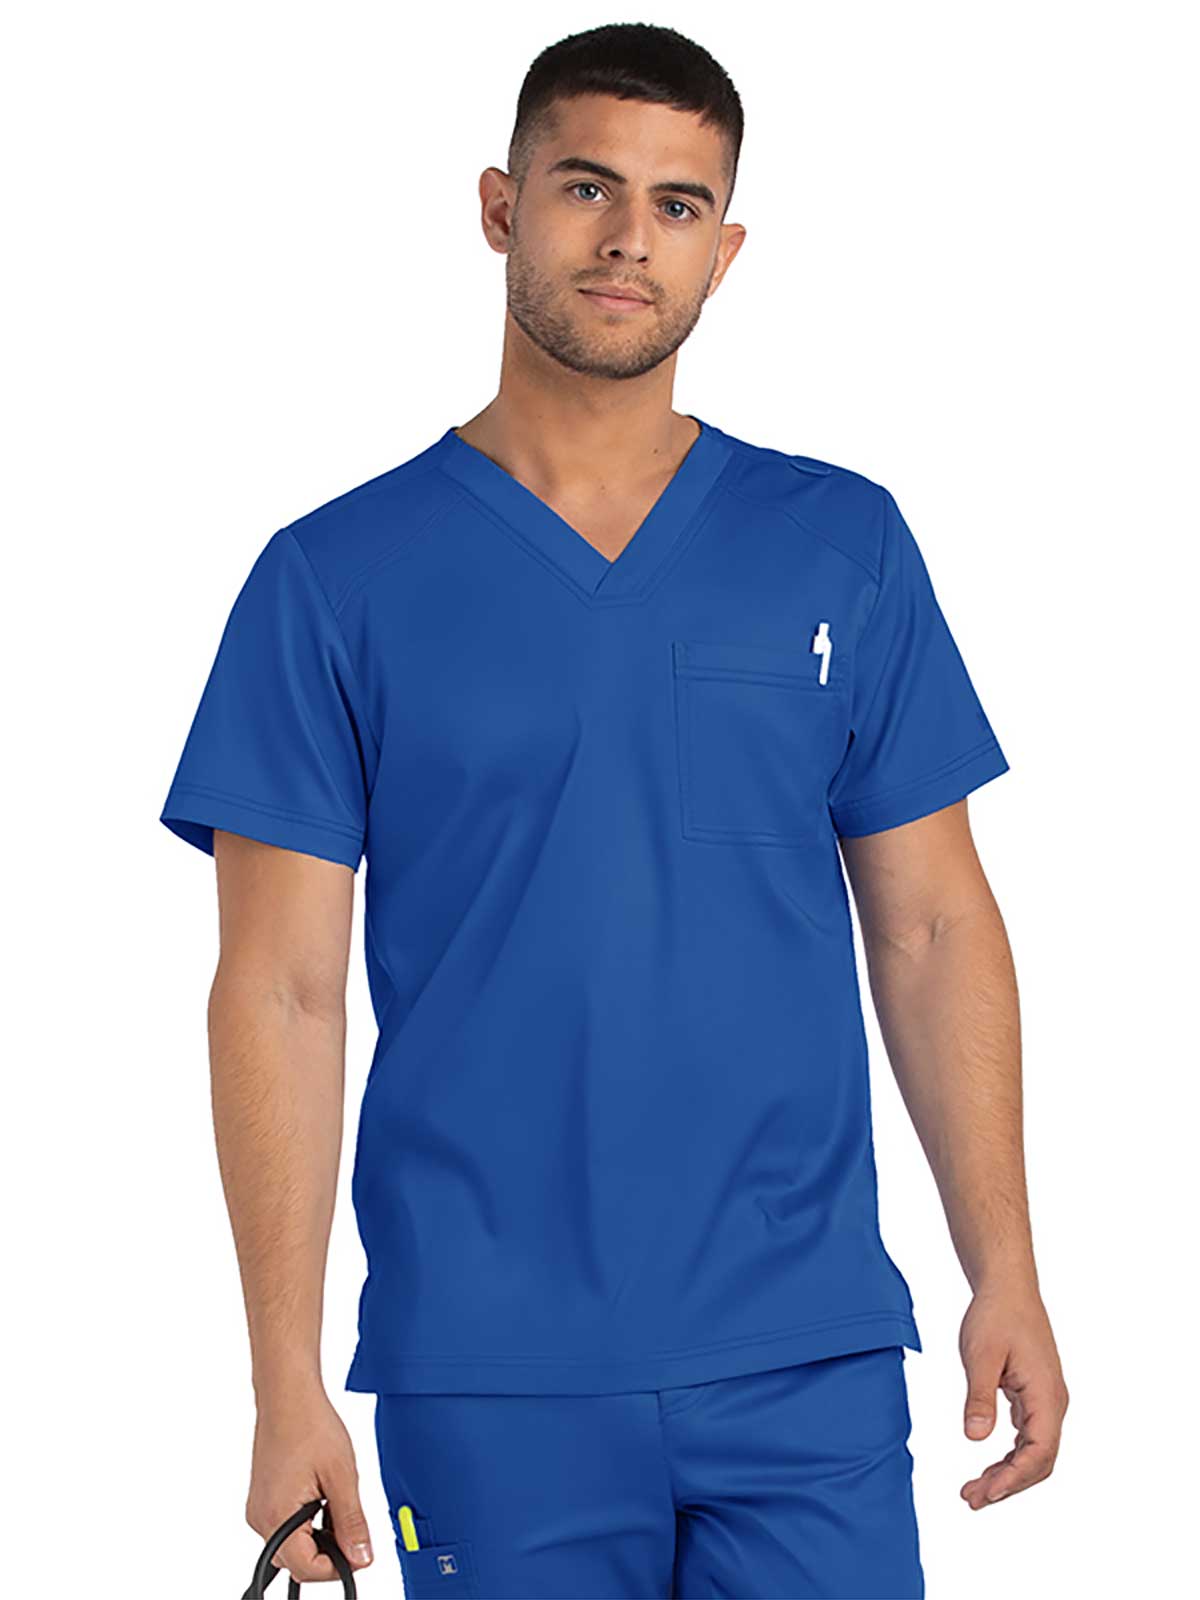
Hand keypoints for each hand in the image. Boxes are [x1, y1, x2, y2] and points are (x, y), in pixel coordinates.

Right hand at [246, 1383, 373, 1581]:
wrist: (287, 1396)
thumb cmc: (310, 1425)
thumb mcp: (342, 1476)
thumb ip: (352, 1523)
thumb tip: (362, 1557)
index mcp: (277, 1516)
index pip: (306, 1568)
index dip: (337, 1567)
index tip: (358, 1553)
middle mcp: (261, 1519)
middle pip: (297, 1562)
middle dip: (328, 1553)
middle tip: (352, 1529)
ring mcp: (259, 1510)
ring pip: (291, 1546)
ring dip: (317, 1537)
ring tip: (336, 1503)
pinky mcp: (263, 1501)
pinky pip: (285, 1528)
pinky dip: (306, 1523)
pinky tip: (321, 1499)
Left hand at [958, 1278, 1068, 1509]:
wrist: (1007, 1287)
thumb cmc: (995, 1314)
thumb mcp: (980, 1354)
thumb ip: (979, 1397)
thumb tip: (975, 1438)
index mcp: (1046, 1394)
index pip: (1039, 1452)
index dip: (1014, 1478)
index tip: (987, 1492)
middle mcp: (1053, 1402)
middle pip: (1039, 1461)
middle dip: (1008, 1485)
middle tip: (971, 1498)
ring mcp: (1045, 1400)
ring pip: (1034, 1452)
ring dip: (1007, 1474)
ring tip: (974, 1489)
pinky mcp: (1034, 1395)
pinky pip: (1028, 1437)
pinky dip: (1009, 1456)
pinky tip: (988, 1464)